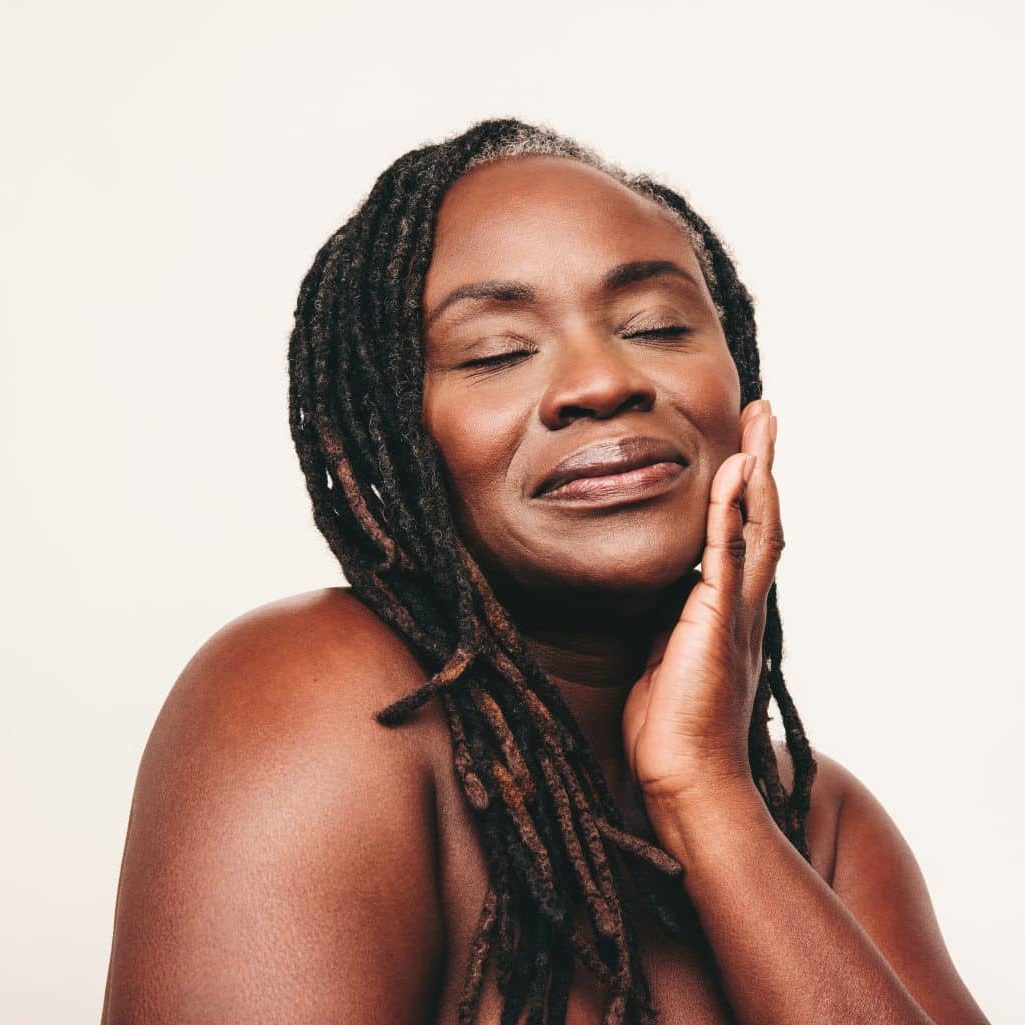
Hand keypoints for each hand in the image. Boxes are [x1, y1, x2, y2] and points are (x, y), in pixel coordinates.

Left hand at [621, 398, 781, 808]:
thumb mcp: (667, 659)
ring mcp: (736, 613)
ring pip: (758, 528)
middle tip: (765, 417)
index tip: (742, 452)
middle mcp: (743, 607)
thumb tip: (657, 601)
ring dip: (759, 472)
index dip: (746, 494)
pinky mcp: (718, 623)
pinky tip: (736, 472)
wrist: (686, 783)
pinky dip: (733, 512)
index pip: (744, 540)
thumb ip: (670, 623)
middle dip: (763, 466)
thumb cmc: (672, 731)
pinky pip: (727, 556)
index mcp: (728, 614)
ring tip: (761, 423)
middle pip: (763, 521)